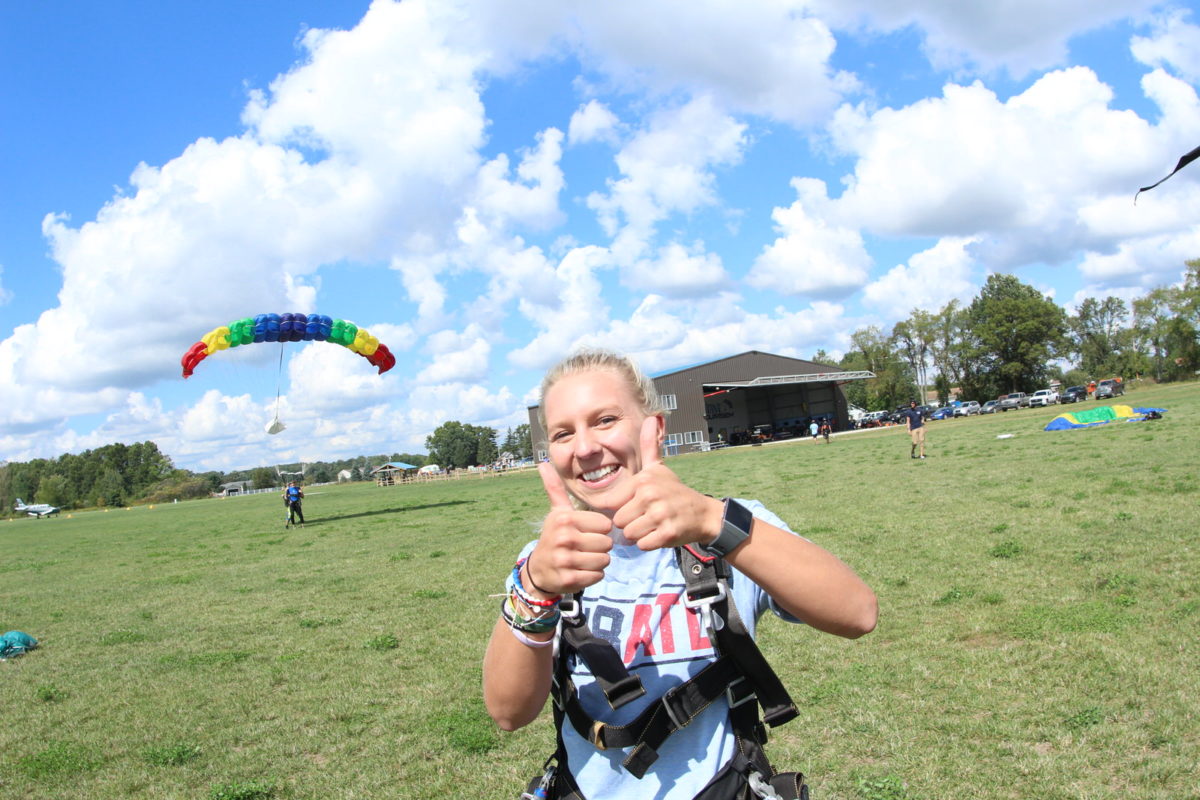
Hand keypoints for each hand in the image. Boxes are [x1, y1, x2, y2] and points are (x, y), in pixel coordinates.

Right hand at [527, 462, 613, 594]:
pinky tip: (581, 570)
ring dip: (598, 561)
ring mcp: (565, 560)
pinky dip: (593, 575)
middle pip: (607, 543)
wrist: (539, 569)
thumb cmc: (555, 536)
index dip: (600, 530)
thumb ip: (555, 489)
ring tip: (584, 558)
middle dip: (600, 547)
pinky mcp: (568, 579)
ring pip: (604, 560)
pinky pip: (598, 576)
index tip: (586, 532)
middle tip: (586, 547)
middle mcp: (564, 538)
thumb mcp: (556, 512)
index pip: (605, 525)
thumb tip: (543, 463)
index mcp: (565, 519)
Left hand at [613, 416, 723, 551]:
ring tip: (653, 525)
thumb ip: (649, 446)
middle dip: (630, 524)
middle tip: (646, 518)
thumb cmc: (675, 491)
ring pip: (630, 535)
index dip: (621, 509)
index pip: (611, 503)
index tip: (635, 507)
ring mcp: (660, 515)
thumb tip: (650, 418)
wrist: (703, 514)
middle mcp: (650, 495)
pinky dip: (650, 544)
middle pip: (620, 521)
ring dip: (639, 535)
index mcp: (643, 480)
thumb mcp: (659, 468)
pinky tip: (660, 534)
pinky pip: (643, 545)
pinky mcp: (667, 533)